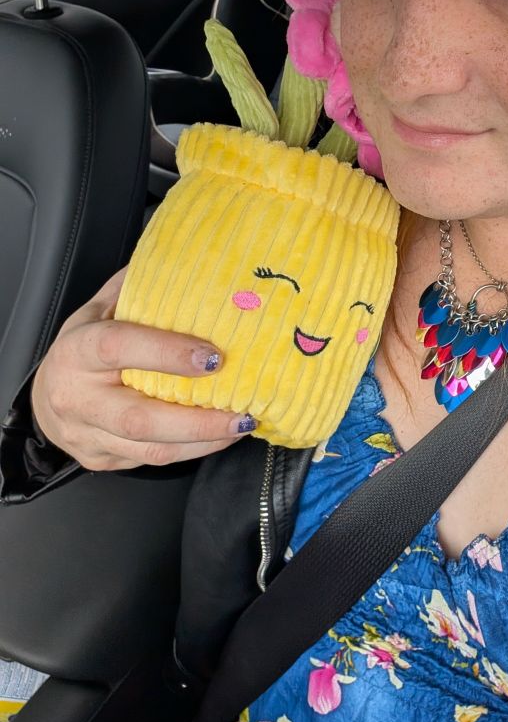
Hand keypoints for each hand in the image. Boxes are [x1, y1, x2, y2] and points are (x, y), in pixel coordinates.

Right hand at [31, 268, 253, 470]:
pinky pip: (152, 461)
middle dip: (198, 419)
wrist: (49, 395)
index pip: (119, 348)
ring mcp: (88, 435)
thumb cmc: (85, 345)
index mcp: (77, 350)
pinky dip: (193, 450)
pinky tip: (219, 435)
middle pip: (139, 419)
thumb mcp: (103, 307)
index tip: (213, 357)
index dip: (166, 353)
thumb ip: (141, 288)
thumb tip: (193, 260)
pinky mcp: (102, 460)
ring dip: (205, 440)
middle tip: (242, 409)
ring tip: (242, 423)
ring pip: (151, 450)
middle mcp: (78, 398)